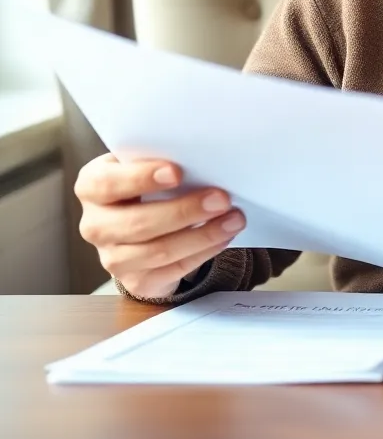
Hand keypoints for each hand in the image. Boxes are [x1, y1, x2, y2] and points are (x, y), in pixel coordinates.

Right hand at [76, 153, 245, 299]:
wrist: (142, 225)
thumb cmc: (147, 186)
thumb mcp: (145, 167)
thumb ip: (160, 161)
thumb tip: (200, 158)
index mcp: (92, 187)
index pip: (107, 184)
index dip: (140, 178)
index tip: (177, 172)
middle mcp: (95, 225)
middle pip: (138, 223)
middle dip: (185, 210)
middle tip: (221, 199)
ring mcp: (113, 258)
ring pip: (158, 251)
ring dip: (202, 235)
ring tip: (233, 220)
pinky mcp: (136, 280)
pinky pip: (173, 270)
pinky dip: (203, 252)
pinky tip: (223, 238)